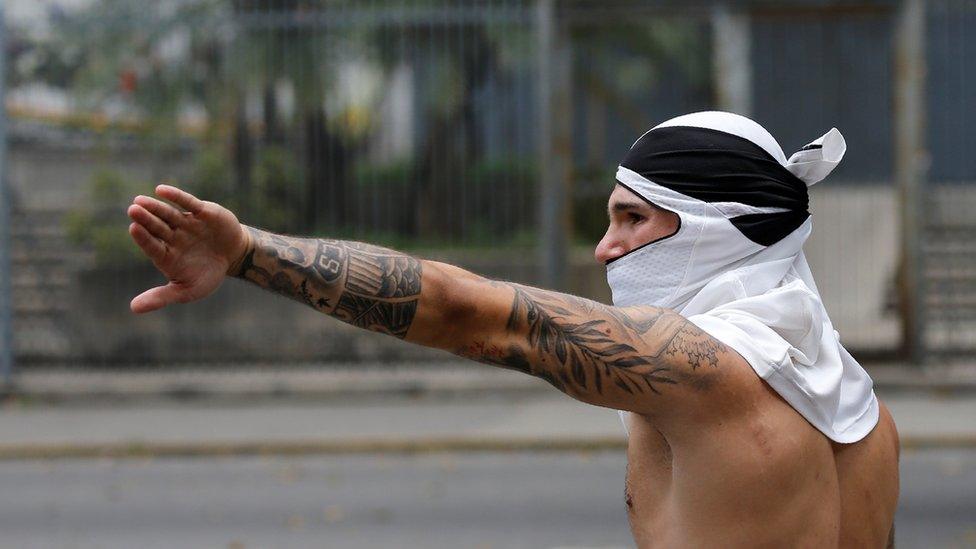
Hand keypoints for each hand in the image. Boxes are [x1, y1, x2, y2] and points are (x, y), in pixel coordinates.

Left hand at [126, 184, 249, 313]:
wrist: (236, 257)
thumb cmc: (208, 275)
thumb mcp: (187, 291)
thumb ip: (161, 297)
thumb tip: (133, 308)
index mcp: (166, 255)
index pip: (152, 245)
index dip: (143, 238)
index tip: (133, 228)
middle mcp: (173, 237)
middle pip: (156, 227)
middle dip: (145, 219)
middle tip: (132, 210)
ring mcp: (185, 223)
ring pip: (168, 214)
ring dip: (155, 207)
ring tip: (140, 201)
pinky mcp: (200, 212)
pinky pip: (187, 203)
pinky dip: (175, 196)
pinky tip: (161, 190)